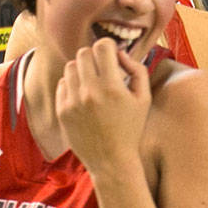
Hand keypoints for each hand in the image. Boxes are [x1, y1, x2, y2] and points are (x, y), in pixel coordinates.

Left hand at [55, 39, 150, 176]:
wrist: (111, 160)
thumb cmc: (131, 128)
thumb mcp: (144, 98)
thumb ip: (137, 70)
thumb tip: (120, 53)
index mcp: (112, 87)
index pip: (102, 47)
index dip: (109, 47)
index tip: (112, 55)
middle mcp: (90, 91)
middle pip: (83, 53)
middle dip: (94, 57)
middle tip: (103, 69)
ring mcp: (73, 101)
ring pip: (70, 66)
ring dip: (82, 69)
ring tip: (92, 82)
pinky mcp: (62, 110)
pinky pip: (63, 83)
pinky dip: (73, 85)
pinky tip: (84, 96)